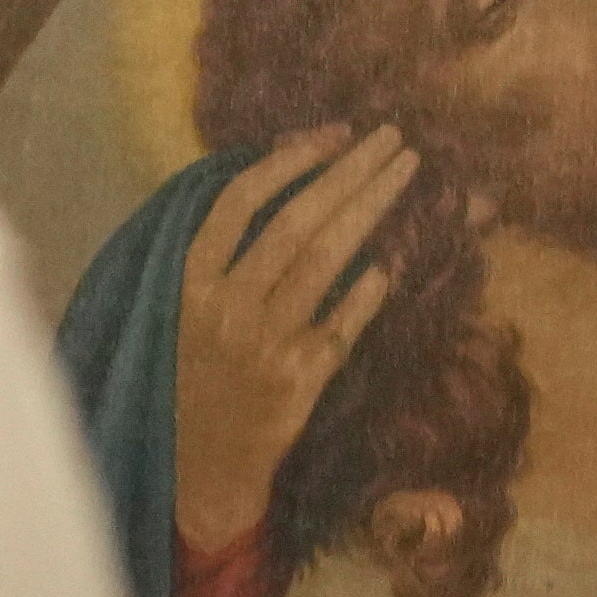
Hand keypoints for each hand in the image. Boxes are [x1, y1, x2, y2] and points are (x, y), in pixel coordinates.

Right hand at [173, 125, 421, 557]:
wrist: (205, 463)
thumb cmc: (202, 374)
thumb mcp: (193, 309)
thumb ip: (229, 253)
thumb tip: (289, 174)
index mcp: (193, 282)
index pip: (239, 202)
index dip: (290, 161)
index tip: (337, 133)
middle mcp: (226, 308)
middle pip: (294, 223)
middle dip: (348, 174)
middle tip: (393, 140)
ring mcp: (263, 345)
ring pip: (324, 261)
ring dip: (369, 210)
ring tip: (404, 174)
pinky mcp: (297, 381)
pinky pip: (342, 323)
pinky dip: (367, 290)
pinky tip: (392, 262)